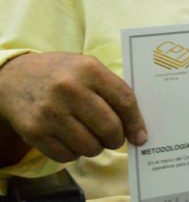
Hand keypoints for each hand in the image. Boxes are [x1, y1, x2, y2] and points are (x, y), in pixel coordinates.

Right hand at [0, 53, 146, 162]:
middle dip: (117, 138)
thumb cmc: (61, 73)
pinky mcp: (35, 131)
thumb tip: (135, 123)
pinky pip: (67, 155)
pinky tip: (72, 140)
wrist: (14, 78)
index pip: (124, 101)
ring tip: (92, 138)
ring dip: (96, 147)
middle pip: (109, 127)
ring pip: (90, 146)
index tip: (140, 136)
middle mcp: (70, 90)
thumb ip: (112, 88)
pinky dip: (75, 153)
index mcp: (89, 70)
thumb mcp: (87, 67)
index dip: (136, 122)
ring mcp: (51, 112)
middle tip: (115, 138)